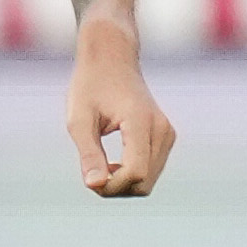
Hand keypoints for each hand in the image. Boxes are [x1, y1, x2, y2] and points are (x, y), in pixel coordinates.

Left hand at [65, 11, 173, 196]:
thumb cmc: (90, 86)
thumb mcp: (79, 119)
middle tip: (91, 173)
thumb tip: (96, 187)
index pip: (135, 172)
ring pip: (148, 182)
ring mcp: (167, 133)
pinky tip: (113, 163)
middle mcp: (161, 129)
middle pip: (143, 183)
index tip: (90, 180)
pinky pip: (151, 171)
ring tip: (100, 166)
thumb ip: (89, 154)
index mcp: (140, 121)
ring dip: (123, 184)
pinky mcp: (166, 138)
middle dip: (116, 188)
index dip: (111, 186)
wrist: (112, 59)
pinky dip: (132, 176)